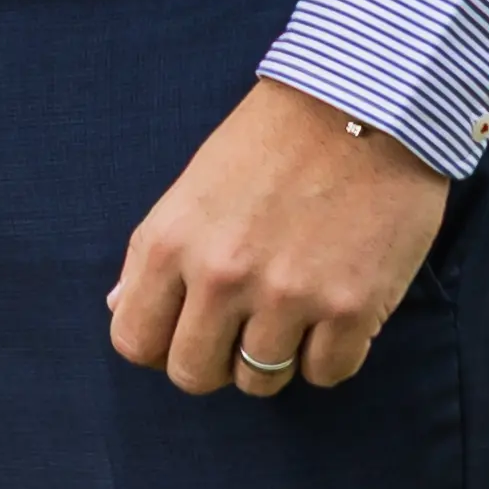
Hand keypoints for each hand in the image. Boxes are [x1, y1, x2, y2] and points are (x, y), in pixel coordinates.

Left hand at [106, 78, 452, 394]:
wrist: (366, 106)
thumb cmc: (274, 140)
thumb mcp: (194, 186)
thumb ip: (156, 254)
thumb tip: (122, 306)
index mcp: (170, 241)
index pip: (134, 341)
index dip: (158, 345)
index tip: (184, 331)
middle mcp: (221, 276)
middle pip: (194, 375)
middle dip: (214, 362)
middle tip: (239, 330)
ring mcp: (287, 297)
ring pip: (260, 382)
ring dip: (273, 357)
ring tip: (291, 313)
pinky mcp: (351, 309)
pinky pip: (326, 374)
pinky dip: (329, 354)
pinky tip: (333, 313)